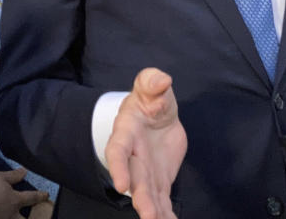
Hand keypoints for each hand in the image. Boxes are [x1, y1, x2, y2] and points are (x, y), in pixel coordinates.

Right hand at [0, 166, 49, 218]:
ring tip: (14, 214)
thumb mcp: (1, 177)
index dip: (40, 196)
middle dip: (32, 218)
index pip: (32, 198)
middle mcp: (10, 215)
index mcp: (15, 201)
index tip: (46, 195)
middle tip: (35, 215)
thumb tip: (24, 172)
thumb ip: (14, 176)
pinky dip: (0, 217)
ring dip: (16, 218)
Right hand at [104, 68, 186, 218]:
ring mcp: (146, 172)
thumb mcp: (151, 85)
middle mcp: (133, 157)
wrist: (158, 113)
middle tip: (147, 215)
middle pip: (134, 180)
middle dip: (140, 198)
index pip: (118, 151)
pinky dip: (166, 216)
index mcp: (126, 133)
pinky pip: (162, 201)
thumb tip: (161, 80)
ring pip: (148, 195)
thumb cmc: (150, 98)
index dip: (119, 167)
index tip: (123, 184)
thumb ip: (153, 82)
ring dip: (153, 211)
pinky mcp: (160, 182)